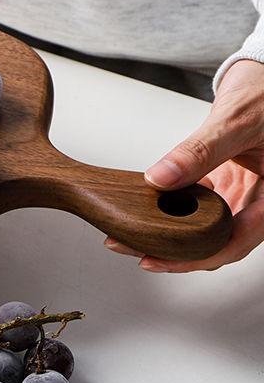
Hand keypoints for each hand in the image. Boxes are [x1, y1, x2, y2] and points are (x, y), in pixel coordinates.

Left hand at [105, 59, 263, 271]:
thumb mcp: (234, 123)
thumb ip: (198, 152)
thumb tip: (159, 178)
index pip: (235, 241)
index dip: (195, 257)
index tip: (157, 259)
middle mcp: (261, 202)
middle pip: (217, 241)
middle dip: (175, 251)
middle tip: (131, 248)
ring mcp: (243, 194)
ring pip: (206, 226)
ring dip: (171, 231)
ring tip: (131, 232)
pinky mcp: (227, 183)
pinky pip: (200, 203)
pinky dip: (174, 207)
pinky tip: (148, 208)